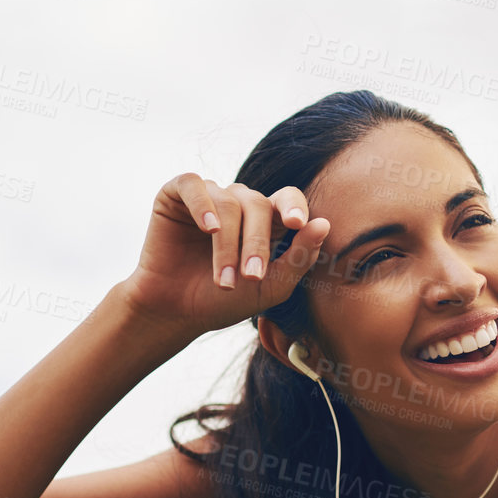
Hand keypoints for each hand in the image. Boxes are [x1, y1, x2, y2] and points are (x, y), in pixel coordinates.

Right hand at [119, 172, 330, 335]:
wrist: (174, 313)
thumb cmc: (222, 302)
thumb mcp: (270, 288)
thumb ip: (299, 258)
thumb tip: (323, 223)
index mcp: (266, 220)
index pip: (288, 199)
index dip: (295, 206)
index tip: (298, 224)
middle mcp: (239, 203)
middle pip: (258, 205)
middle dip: (257, 244)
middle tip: (251, 278)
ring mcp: (208, 196)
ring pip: (228, 203)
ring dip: (227, 245)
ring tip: (224, 281)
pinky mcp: (175, 195)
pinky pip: (194, 184)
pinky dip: (202, 204)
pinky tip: (208, 228)